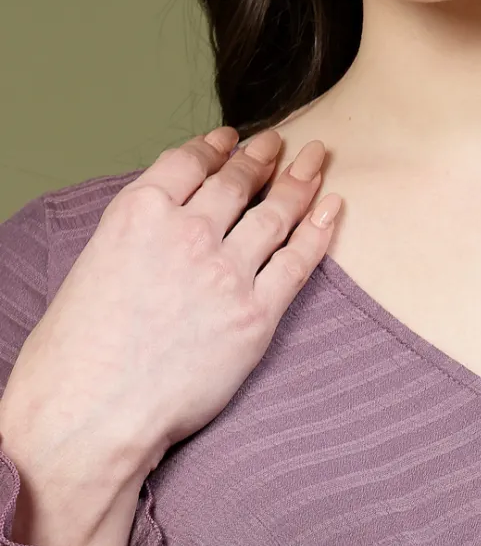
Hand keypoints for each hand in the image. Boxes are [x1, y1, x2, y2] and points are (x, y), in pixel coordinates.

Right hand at [1, 126, 341, 476]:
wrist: (96, 407)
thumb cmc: (83, 352)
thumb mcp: (95, 264)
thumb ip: (137, 238)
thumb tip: (164, 232)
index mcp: (138, 212)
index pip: (188, 163)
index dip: (215, 147)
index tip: (231, 139)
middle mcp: (186, 233)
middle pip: (236, 183)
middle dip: (263, 158)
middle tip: (281, 144)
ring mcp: (225, 274)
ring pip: (274, 215)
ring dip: (298, 183)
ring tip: (314, 163)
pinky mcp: (255, 317)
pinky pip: (297, 263)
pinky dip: (319, 230)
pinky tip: (331, 208)